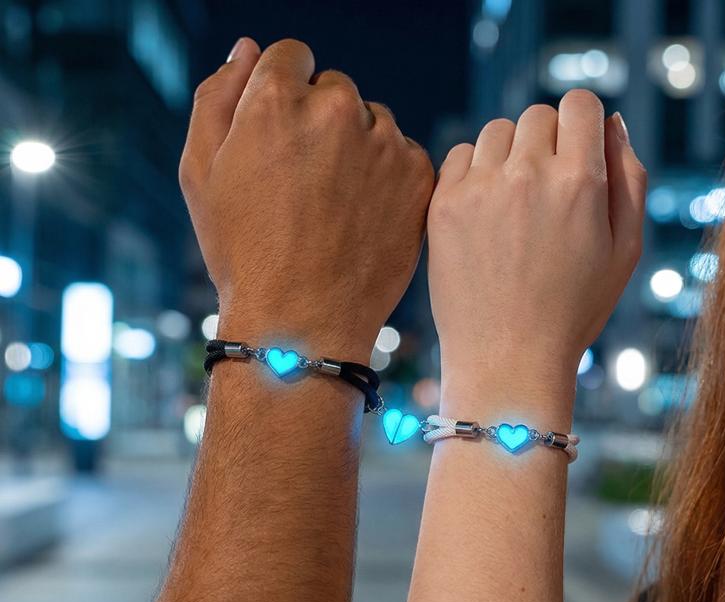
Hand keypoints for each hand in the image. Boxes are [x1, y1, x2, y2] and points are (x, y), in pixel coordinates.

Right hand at [180, 38, 433, 361]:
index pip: (291, 56)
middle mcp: (337, 109)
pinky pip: (402, 154)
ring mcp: (384, 143)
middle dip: (320, 122)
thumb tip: (248, 50)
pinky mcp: (418, 176)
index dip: (283, 96)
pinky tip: (363, 216)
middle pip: (333, 89)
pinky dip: (386, 176)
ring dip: (357, 148)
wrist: (302, 323)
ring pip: (372, 122)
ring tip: (334, 207)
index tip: (282, 138)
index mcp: (277, 100)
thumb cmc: (243, 252)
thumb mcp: (200, 173)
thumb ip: (217, 97)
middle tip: (305, 183)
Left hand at [427, 90, 645, 416]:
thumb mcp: (625, 251)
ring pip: (497, 132)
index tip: (577, 152)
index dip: (583, 124)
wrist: (506, 359)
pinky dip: (474, 172)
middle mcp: (527, 175)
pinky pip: (459, 156)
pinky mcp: (443, 206)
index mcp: (579, 182)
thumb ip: (629, 179)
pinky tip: (484, 210)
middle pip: (538, 116)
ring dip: (509, 155)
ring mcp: (480, 189)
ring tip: (514, 204)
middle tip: (546, 192)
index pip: (580, 104)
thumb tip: (611, 123)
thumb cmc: (573, 311)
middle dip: (548, 142)